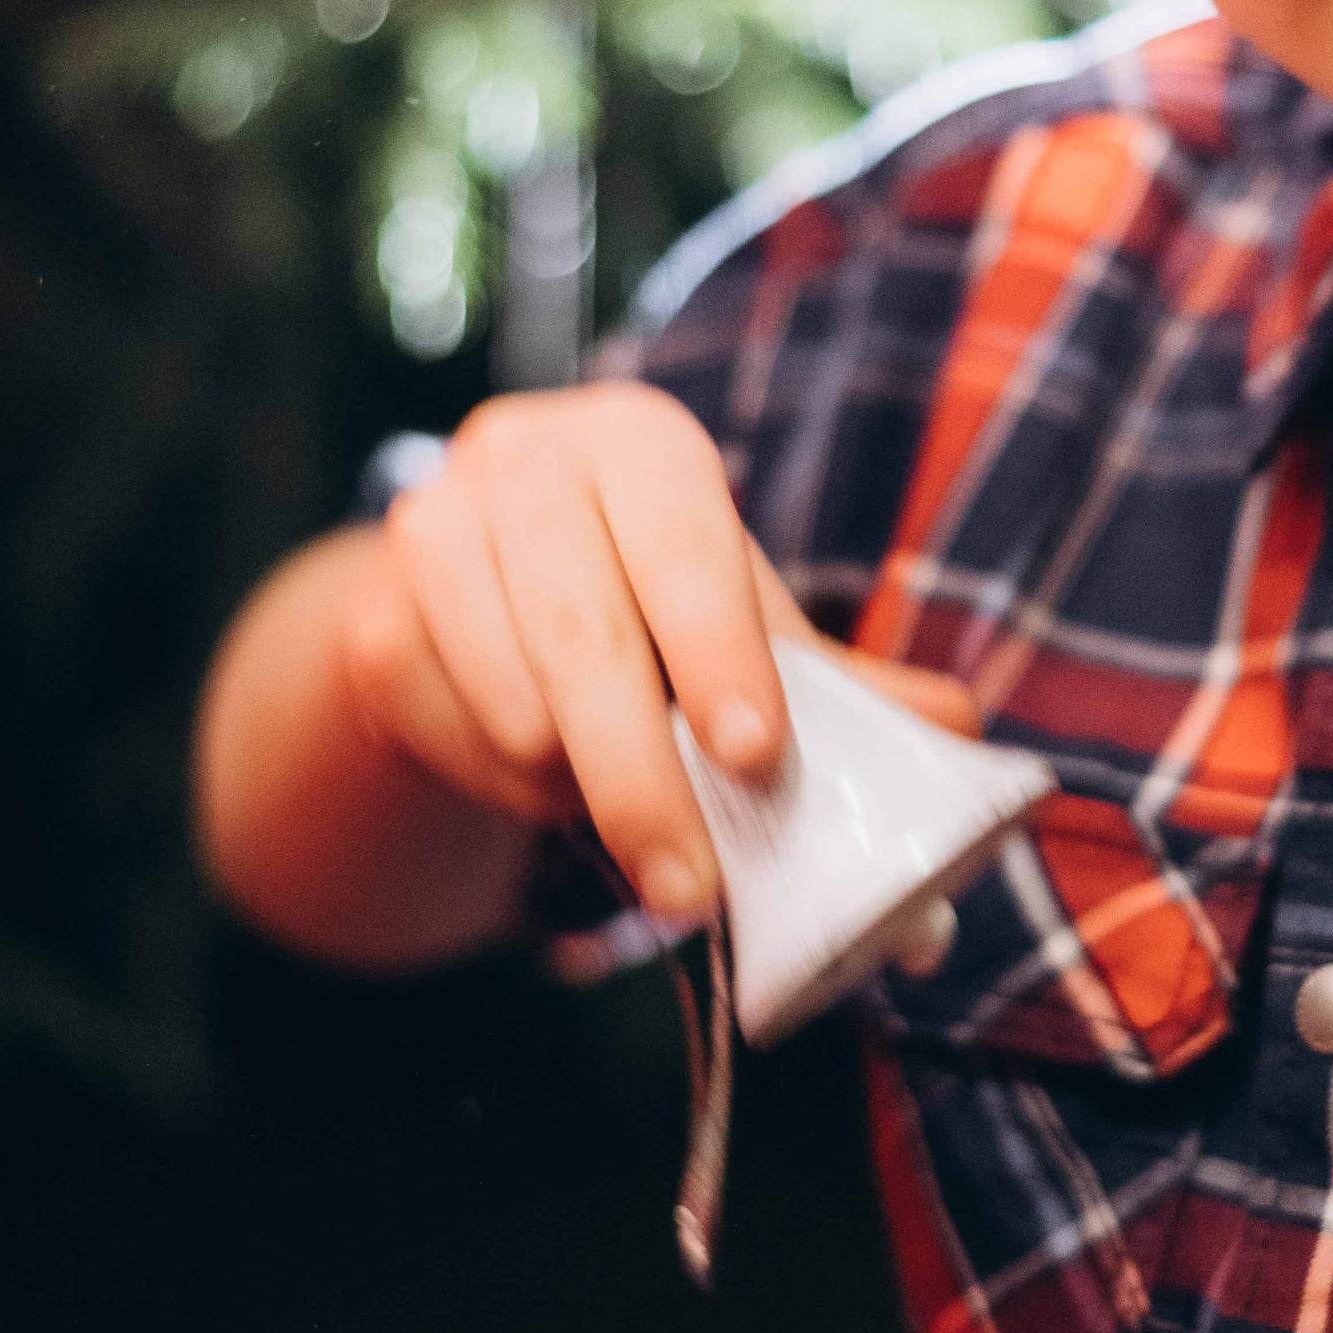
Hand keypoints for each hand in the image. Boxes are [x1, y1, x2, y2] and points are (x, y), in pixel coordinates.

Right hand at [340, 381, 976, 924]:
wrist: (490, 605)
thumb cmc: (650, 607)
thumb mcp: (745, 627)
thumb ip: (847, 684)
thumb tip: (955, 739)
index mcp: (640, 444)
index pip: (684, 544)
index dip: (720, 649)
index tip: (755, 752)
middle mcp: (524, 461)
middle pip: (586, 638)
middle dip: (646, 779)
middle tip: (696, 887)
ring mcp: (434, 533)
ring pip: (512, 701)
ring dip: (580, 793)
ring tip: (641, 837)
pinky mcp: (377, 622)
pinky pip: (449, 738)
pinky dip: (508, 789)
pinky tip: (551, 788)